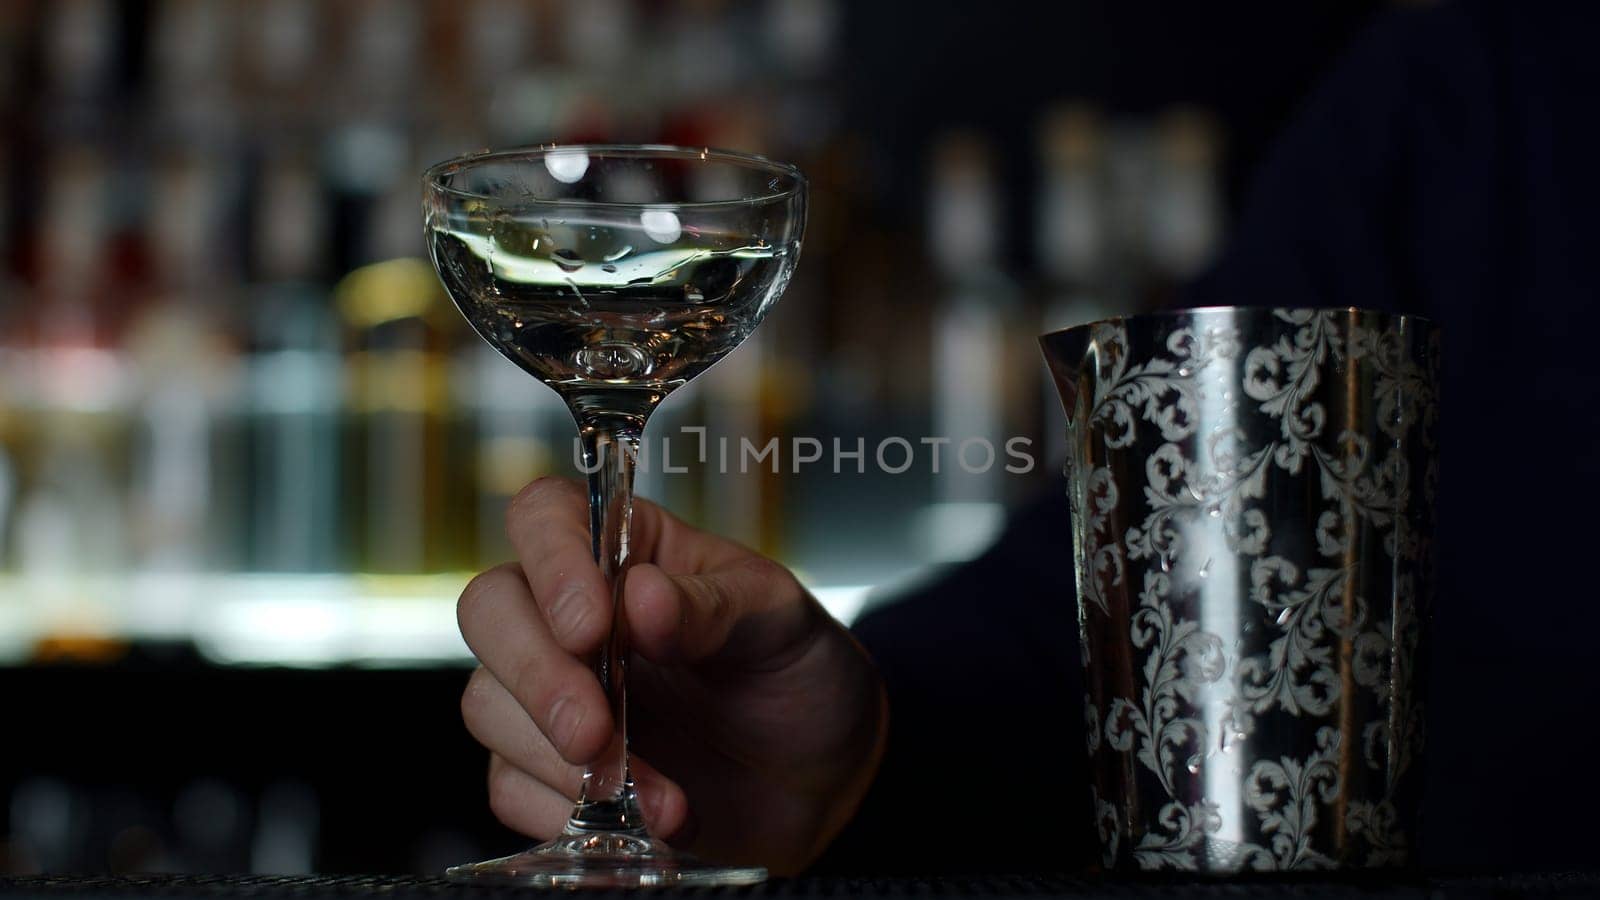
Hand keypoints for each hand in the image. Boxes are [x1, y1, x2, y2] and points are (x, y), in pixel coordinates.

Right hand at [458, 477, 887, 874]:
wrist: (820, 780)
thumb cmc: (797, 674)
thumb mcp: (781, 623)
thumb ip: (717, 606)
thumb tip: (642, 599)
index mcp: (627, 551)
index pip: (546, 518)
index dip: (551, 561)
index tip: (591, 626)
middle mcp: (572, 614)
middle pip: (491, 610)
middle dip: (536, 675)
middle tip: (594, 731)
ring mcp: (552, 693)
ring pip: (489, 705)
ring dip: (559, 759)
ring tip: (657, 797)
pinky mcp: (548, 771)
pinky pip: (510, 786)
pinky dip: (563, 811)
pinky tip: (636, 820)